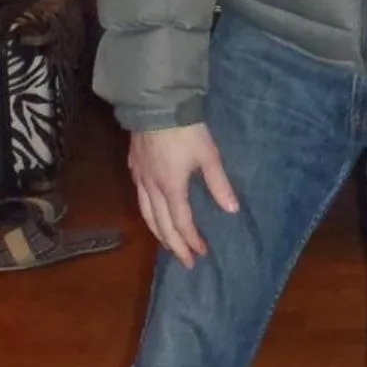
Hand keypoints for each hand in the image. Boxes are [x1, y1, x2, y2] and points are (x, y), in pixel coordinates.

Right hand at [128, 123, 239, 268]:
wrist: (156, 105)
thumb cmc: (186, 130)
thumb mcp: (208, 155)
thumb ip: (219, 184)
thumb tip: (232, 210)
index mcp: (171, 187)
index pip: (181, 223)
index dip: (191, 240)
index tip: (201, 253)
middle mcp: (151, 188)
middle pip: (161, 225)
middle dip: (175, 245)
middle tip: (186, 261)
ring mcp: (140, 177)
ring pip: (146, 215)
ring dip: (159, 233)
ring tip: (169, 245)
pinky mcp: (134, 167)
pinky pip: (139, 199)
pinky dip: (148, 214)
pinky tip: (153, 214)